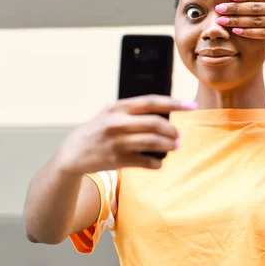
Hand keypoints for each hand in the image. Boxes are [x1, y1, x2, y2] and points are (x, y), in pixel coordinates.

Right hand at [56, 95, 196, 173]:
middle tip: (179, 135)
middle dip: (172, 130)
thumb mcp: (109, 113)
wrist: (73, 152)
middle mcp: (117, 123)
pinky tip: (159, 162)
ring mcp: (117, 142)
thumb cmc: (97, 130)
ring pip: (152, 142)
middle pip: (155, 124)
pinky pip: (146, 162)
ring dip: (169, 145)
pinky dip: (157, 163)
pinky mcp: (118, 160)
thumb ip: (132, 111)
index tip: (191, 105)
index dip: (174, 103)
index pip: (151, 102)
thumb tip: (163, 113)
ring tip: (175, 147)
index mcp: (118, 107)